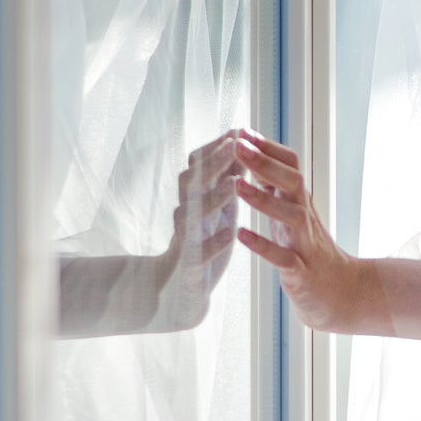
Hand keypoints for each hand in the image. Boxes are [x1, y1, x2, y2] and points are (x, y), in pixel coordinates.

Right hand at [148, 132, 239, 330]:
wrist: (183, 289)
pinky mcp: (190, 267)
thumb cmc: (203, 241)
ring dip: (213, 198)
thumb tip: (238, 142)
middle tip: (233, 146)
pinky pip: (198, 253)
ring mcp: (185, 240)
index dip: (216, 148)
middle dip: (213, 163)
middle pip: (193, 183)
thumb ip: (224, 178)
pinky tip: (229, 233)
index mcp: (195, 199)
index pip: (199, 166)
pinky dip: (213, 242)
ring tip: (234, 185)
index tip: (237, 131)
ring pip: (192, 214)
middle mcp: (186, 214)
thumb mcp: (216, 206)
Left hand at [233, 129, 364, 331]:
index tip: (243, 131)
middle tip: (238, 145)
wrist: (341, 294)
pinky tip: (241, 236)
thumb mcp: (293, 216)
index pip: (290, 165)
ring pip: (290, 215)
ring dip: (263, 200)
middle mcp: (305, 218)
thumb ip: (276, 189)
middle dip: (264, 162)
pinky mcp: (301, 273)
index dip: (268, 147)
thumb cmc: (310, 253)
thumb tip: (256, 159)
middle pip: (292, 181)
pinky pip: (283, 257)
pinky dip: (263, 246)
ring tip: (237, 185)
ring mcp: (305, 245)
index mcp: (300, 203)